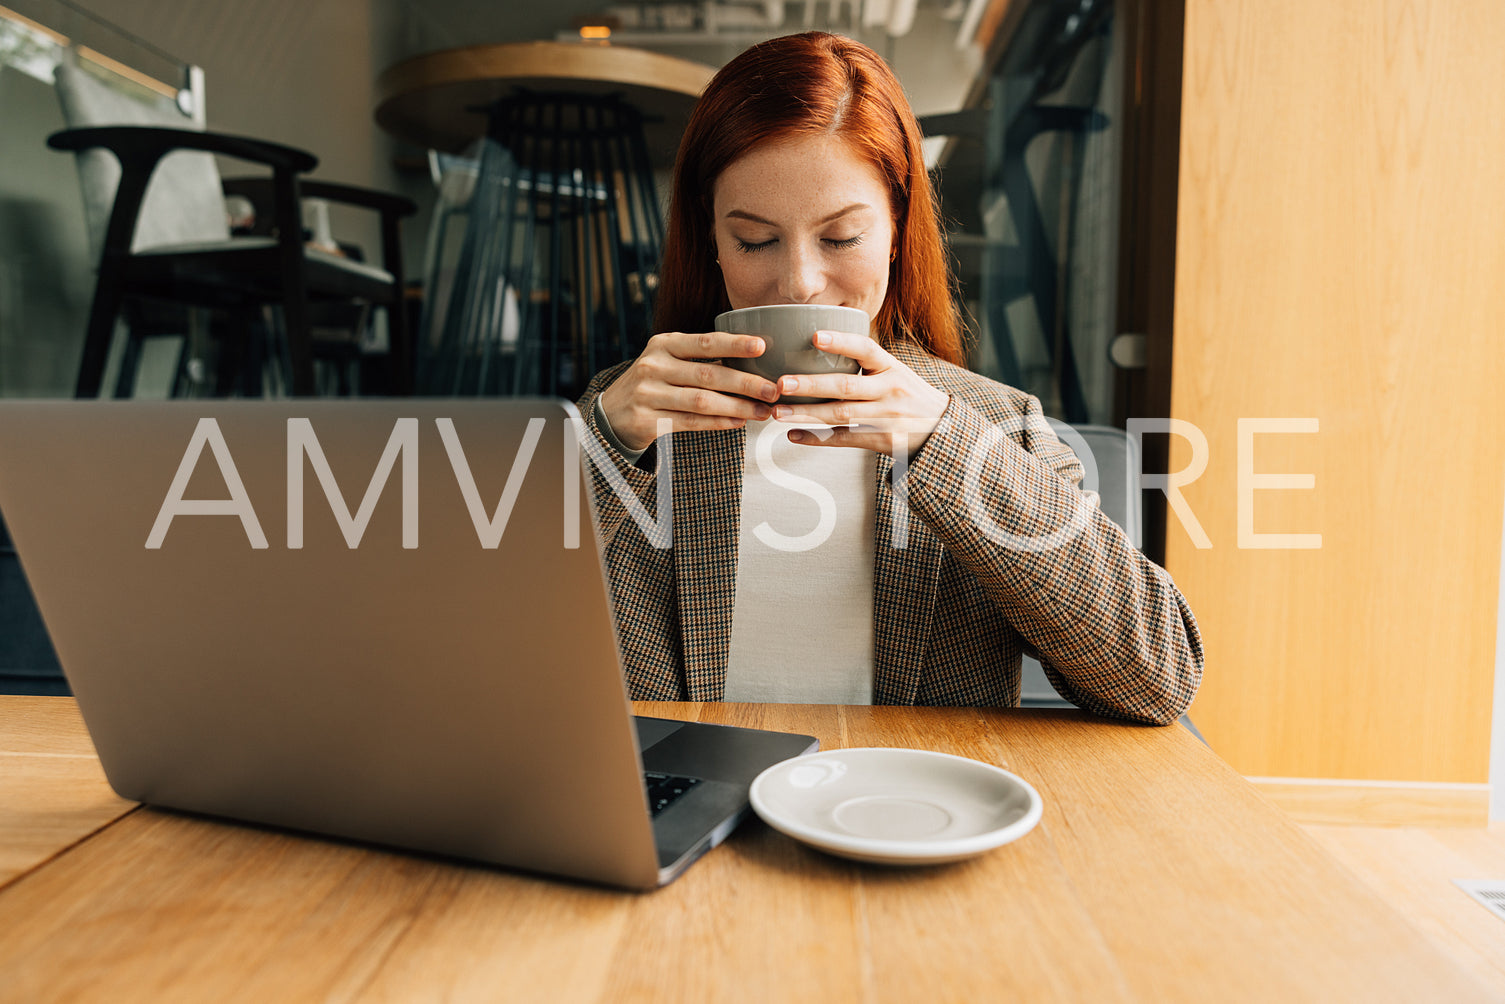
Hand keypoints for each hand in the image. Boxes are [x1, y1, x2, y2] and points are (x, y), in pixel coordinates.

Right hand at [598, 331, 780, 452]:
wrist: (612, 413)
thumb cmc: (654, 382)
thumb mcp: (669, 361)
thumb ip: (701, 359)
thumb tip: (755, 361)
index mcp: (663, 344)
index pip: (704, 342)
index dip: (734, 344)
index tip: (762, 346)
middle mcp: (654, 366)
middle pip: (707, 374)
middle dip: (745, 383)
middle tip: (772, 390)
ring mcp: (648, 393)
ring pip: (701, 401)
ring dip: (736, 407)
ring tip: (762, 411)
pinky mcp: (647, 420)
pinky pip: (690, 422)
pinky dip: (717, 423)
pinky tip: (738, 422)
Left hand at [771, 331, 949, 456]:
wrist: (940, 429)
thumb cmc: (907, 395)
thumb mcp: (895, 371)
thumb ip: (866, 362)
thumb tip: (818, 342)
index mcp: (891, 367)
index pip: (866, 348)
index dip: (841, 342)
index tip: (815, 336)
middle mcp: (890, 390)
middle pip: (845, 386)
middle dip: (810, 385)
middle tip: (780, 383)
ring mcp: (886, 417)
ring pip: (840, 415)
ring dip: (805, 414)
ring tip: (777, 412)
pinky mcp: (881, 440)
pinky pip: (844, 439)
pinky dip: (816, 439)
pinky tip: (793, 435)